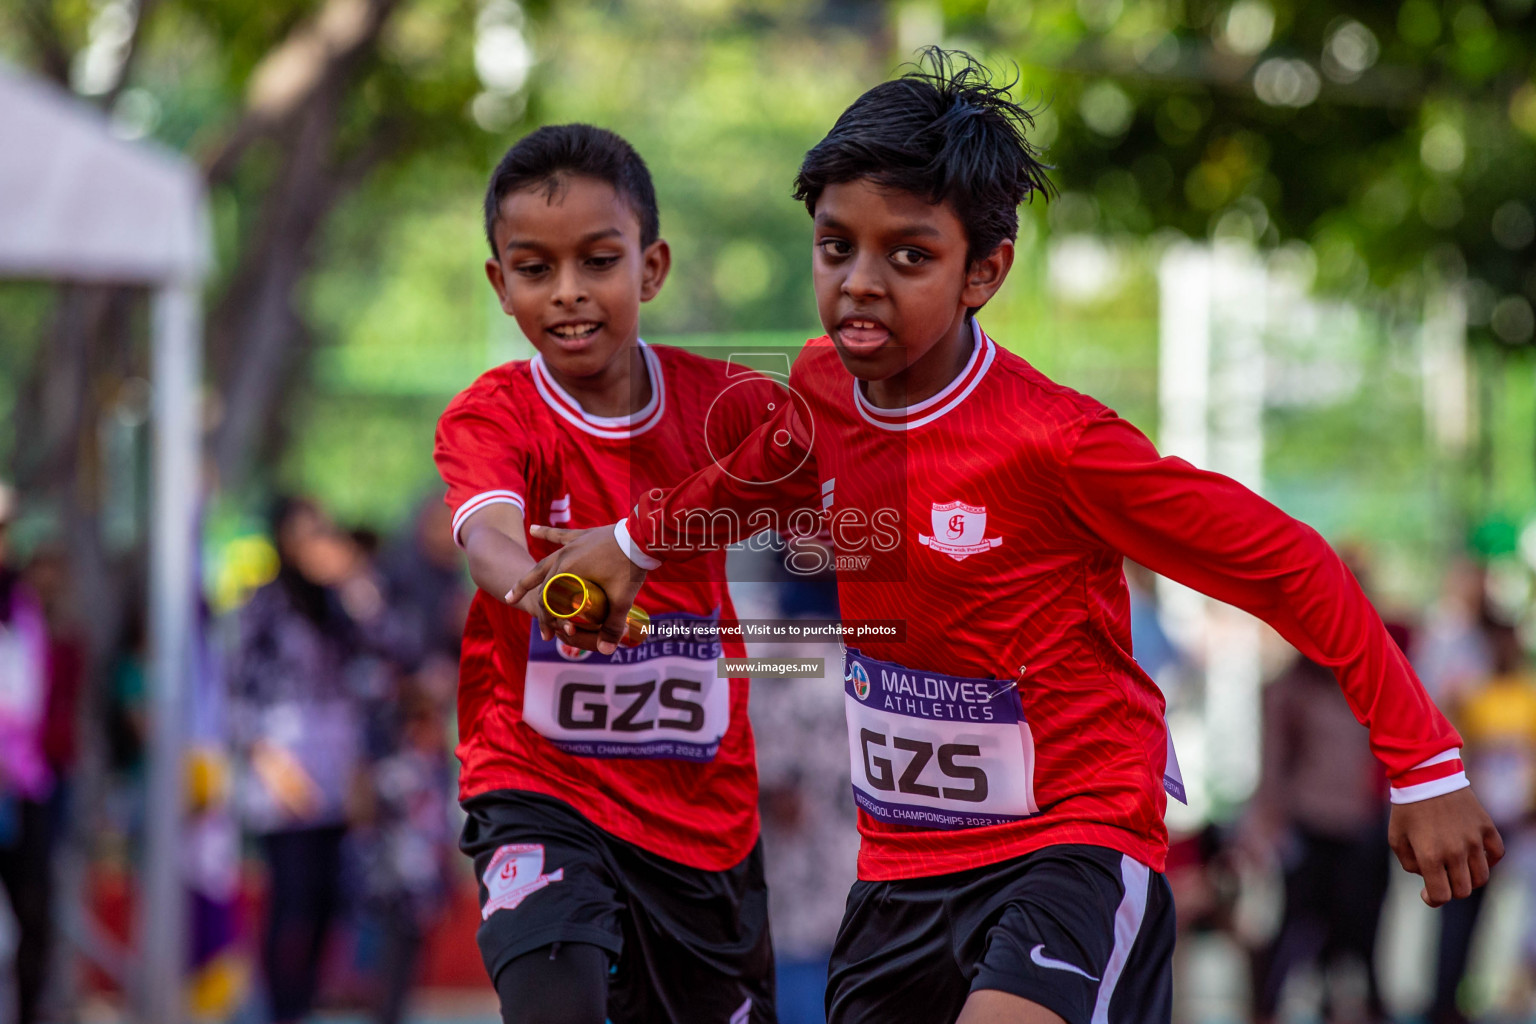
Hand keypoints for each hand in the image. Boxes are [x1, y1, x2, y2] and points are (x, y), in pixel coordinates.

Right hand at [509, 524, 647, 654]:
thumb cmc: (629, 568)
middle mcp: (563, 557)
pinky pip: (559, 535)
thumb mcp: (621, 600)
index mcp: (568, 572)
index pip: (549, 600)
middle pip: (542, 583)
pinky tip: (532, 528)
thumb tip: (606, 651)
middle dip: (532, 599)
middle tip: (516, 606)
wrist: (642, 537)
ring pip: (544, 562)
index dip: (547, 618)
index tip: (549, 633)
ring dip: (529, 576)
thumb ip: (612, 626)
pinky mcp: (580, 536)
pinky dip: (545, 532)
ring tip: (514, 587)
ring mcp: (571, 546)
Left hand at [1387, 787, 1503, 906]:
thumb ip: (1410, 864)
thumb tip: (1428, 878)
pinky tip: (1473, 855)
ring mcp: (1474, 840)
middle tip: (1440, 877)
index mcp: (1430, 855)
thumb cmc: (1407, 808)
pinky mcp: (1487, 828)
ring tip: (1455, 867)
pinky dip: (1487, 861)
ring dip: (1468, 878)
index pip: (1441, 895)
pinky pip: (1496, 855)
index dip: (1433, 899)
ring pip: (1481, 877)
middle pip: (1463, 890)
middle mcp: (1455, 851)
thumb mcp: (1396, 837)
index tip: (1428, 894)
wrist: (1426, 776)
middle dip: (1450, 889)